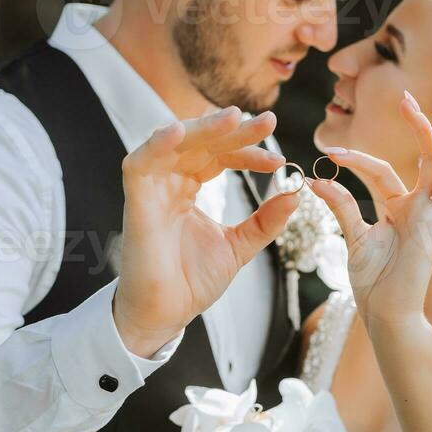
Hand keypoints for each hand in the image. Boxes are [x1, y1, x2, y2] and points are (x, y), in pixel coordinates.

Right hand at [113, 107, 299, 356]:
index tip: (279, 161)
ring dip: (202, 128)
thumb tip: (296, 194)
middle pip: (200, 142)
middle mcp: (169, 182)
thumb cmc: (192, 281)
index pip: (220, 156)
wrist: (168, 313)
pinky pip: (139, 163)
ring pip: (173, 143)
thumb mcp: (239, 246)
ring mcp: (151, 189)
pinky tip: (178, 131)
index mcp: (189, 188)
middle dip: (234, 130)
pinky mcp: (136, 202)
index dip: (249, 153)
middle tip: (267, 121)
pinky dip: (156, 144)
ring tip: (233, 119)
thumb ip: (265, 221)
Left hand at [308, 94, 431, 328]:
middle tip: (406, 97)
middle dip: (420, 128)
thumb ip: (341, 206)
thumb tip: (316, 180)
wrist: (384, 314)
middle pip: (426, 159)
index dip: (357, 159)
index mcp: (399, 207)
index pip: (382, 171)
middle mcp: (420, 209)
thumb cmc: (373, 282)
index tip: (330, 153)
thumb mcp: (354, 236)